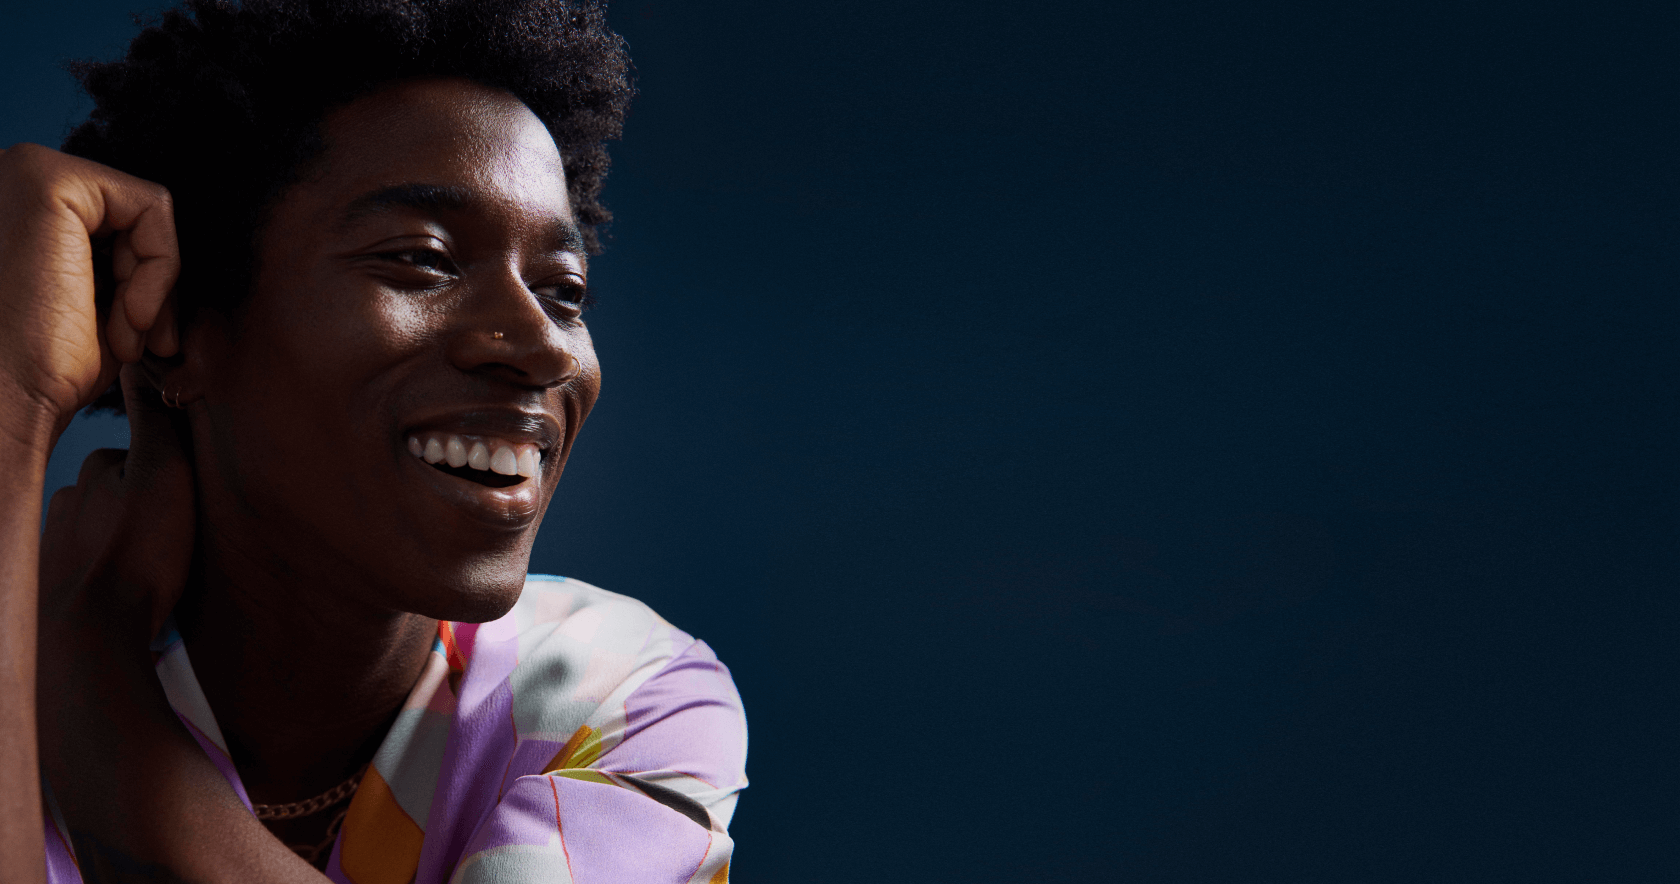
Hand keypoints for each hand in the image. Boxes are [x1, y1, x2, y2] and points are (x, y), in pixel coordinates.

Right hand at [0, 144, 178, 436]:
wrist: (11, 398)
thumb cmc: (51, 366)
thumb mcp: (100, 298)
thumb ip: (124, 259)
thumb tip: (171, 245)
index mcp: (23, 208)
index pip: (121, 223)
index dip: (143, 284)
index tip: (134, 338)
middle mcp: (15, 177)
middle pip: (135, 216)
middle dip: (151, 284)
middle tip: (134, 339)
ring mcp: (25, 171)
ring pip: (148, 214)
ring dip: (153, 286)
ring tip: (124, 334)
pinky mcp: (45, 178)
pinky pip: (152, 207)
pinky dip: (159, 268)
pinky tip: (129, 317)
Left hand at [39, 365, 194, 646]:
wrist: (93, 637)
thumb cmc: (138, 553)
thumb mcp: (163, 473)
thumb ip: (156, 420)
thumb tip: (140, 363)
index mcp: (94, 470)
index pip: (141, 454)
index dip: (172, 468)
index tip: (191, 491)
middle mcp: (67, 501)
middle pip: (122, 492)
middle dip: (148, 506)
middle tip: (180, 533)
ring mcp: (59, 544)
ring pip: (108, 531)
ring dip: (132, 542)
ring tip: (162, 566)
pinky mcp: (61, 584)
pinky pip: (98, 568)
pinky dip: (117, 573)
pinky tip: (138, 592)